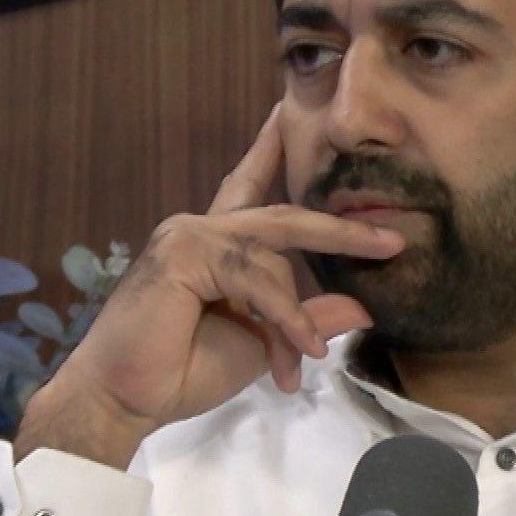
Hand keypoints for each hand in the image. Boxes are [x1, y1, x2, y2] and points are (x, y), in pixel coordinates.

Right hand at [16, 108, 403, 464]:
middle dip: (339, 232)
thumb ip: (305, 320)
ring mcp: (188, 235)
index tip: (286, 114)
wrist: (124, 401)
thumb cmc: (181, 373)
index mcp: (214, 247)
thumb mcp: (263, 345)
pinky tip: (296, 352)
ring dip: (294, 316)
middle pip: (283, 220)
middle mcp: (200, 230)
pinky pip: (256, 278)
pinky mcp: (183, 252)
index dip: (269, 153)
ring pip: (273, 261)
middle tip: (391, 240)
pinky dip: (283, 317)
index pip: (248, 189)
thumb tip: (362, 308)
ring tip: (304, 360)